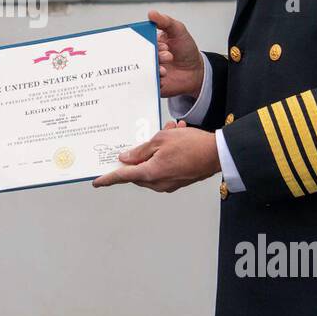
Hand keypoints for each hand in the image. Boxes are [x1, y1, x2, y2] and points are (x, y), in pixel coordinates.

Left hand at [92, 120, 220, 192]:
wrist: (218, 153)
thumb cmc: (192, 144)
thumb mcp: (161, 139)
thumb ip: (140, 151)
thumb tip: (126, 159)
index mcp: (151, 173)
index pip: (123, 177)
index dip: (108, 179)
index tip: (97, 181)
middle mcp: (158, 183)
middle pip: (137, 172)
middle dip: (138, 156)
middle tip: (142, 140)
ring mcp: (169, 184)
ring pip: (151, 168)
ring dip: (155, 152)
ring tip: (168, 131)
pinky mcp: (178, 181)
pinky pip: (164, 169)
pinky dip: (164, 156)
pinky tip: (175, 137)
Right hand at [149, 9, 203, 97]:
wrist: (196, 71)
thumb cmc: (187, 49)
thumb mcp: (178, 30)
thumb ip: (165, 21)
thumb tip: (151, 13)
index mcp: (151, 42)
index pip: (141, 40)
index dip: (146, 42)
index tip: (157, 43)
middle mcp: (149, 55)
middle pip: (140, 55)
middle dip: (152, 55)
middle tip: (166, 55)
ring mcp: (151, 68)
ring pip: (144, 68)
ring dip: (154, 68)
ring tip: (165, 69)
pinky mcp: (154, 81)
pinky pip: (148, 81)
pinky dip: (155, 79)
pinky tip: (163, 77)